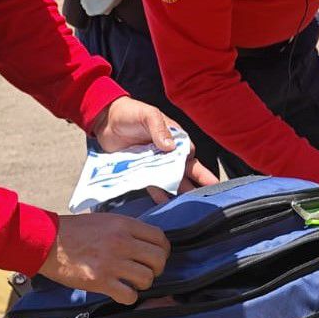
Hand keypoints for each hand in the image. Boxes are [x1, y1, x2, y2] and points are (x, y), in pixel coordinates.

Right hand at [41, 212, 170, 305]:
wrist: (48, 242)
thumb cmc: (74, 230)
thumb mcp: (105, 219)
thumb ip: (126, 229)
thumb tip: (143, 240)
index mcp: (124, 225)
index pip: (159, 238)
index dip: (162, 250)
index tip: (157, 256)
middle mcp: (122, 242)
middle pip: (158, 259)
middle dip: (156, 268)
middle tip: (147, 271)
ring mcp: (112, 262)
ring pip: (147, 279)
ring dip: (143, 284)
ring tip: (133, 282)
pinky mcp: (100, 281)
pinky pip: (129, 296)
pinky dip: (129, 297)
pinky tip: (121, 293)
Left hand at [92, 97, 217, 199]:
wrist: (106, 121)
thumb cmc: (130, 113)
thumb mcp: (148, 115)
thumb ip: (159, 128)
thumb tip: (171, 147)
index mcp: (174, 136)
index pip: (189, 152)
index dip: (194, 162)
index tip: (202, 173)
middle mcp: (168, 151)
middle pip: (187, 167)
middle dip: (199, 179)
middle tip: (212, 190)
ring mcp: (156, 162)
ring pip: (173, 178)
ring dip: (181, 189)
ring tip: (191, 204)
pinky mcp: (143, 170)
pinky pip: (154, 184)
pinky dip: (160, 194)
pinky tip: (166, 204)